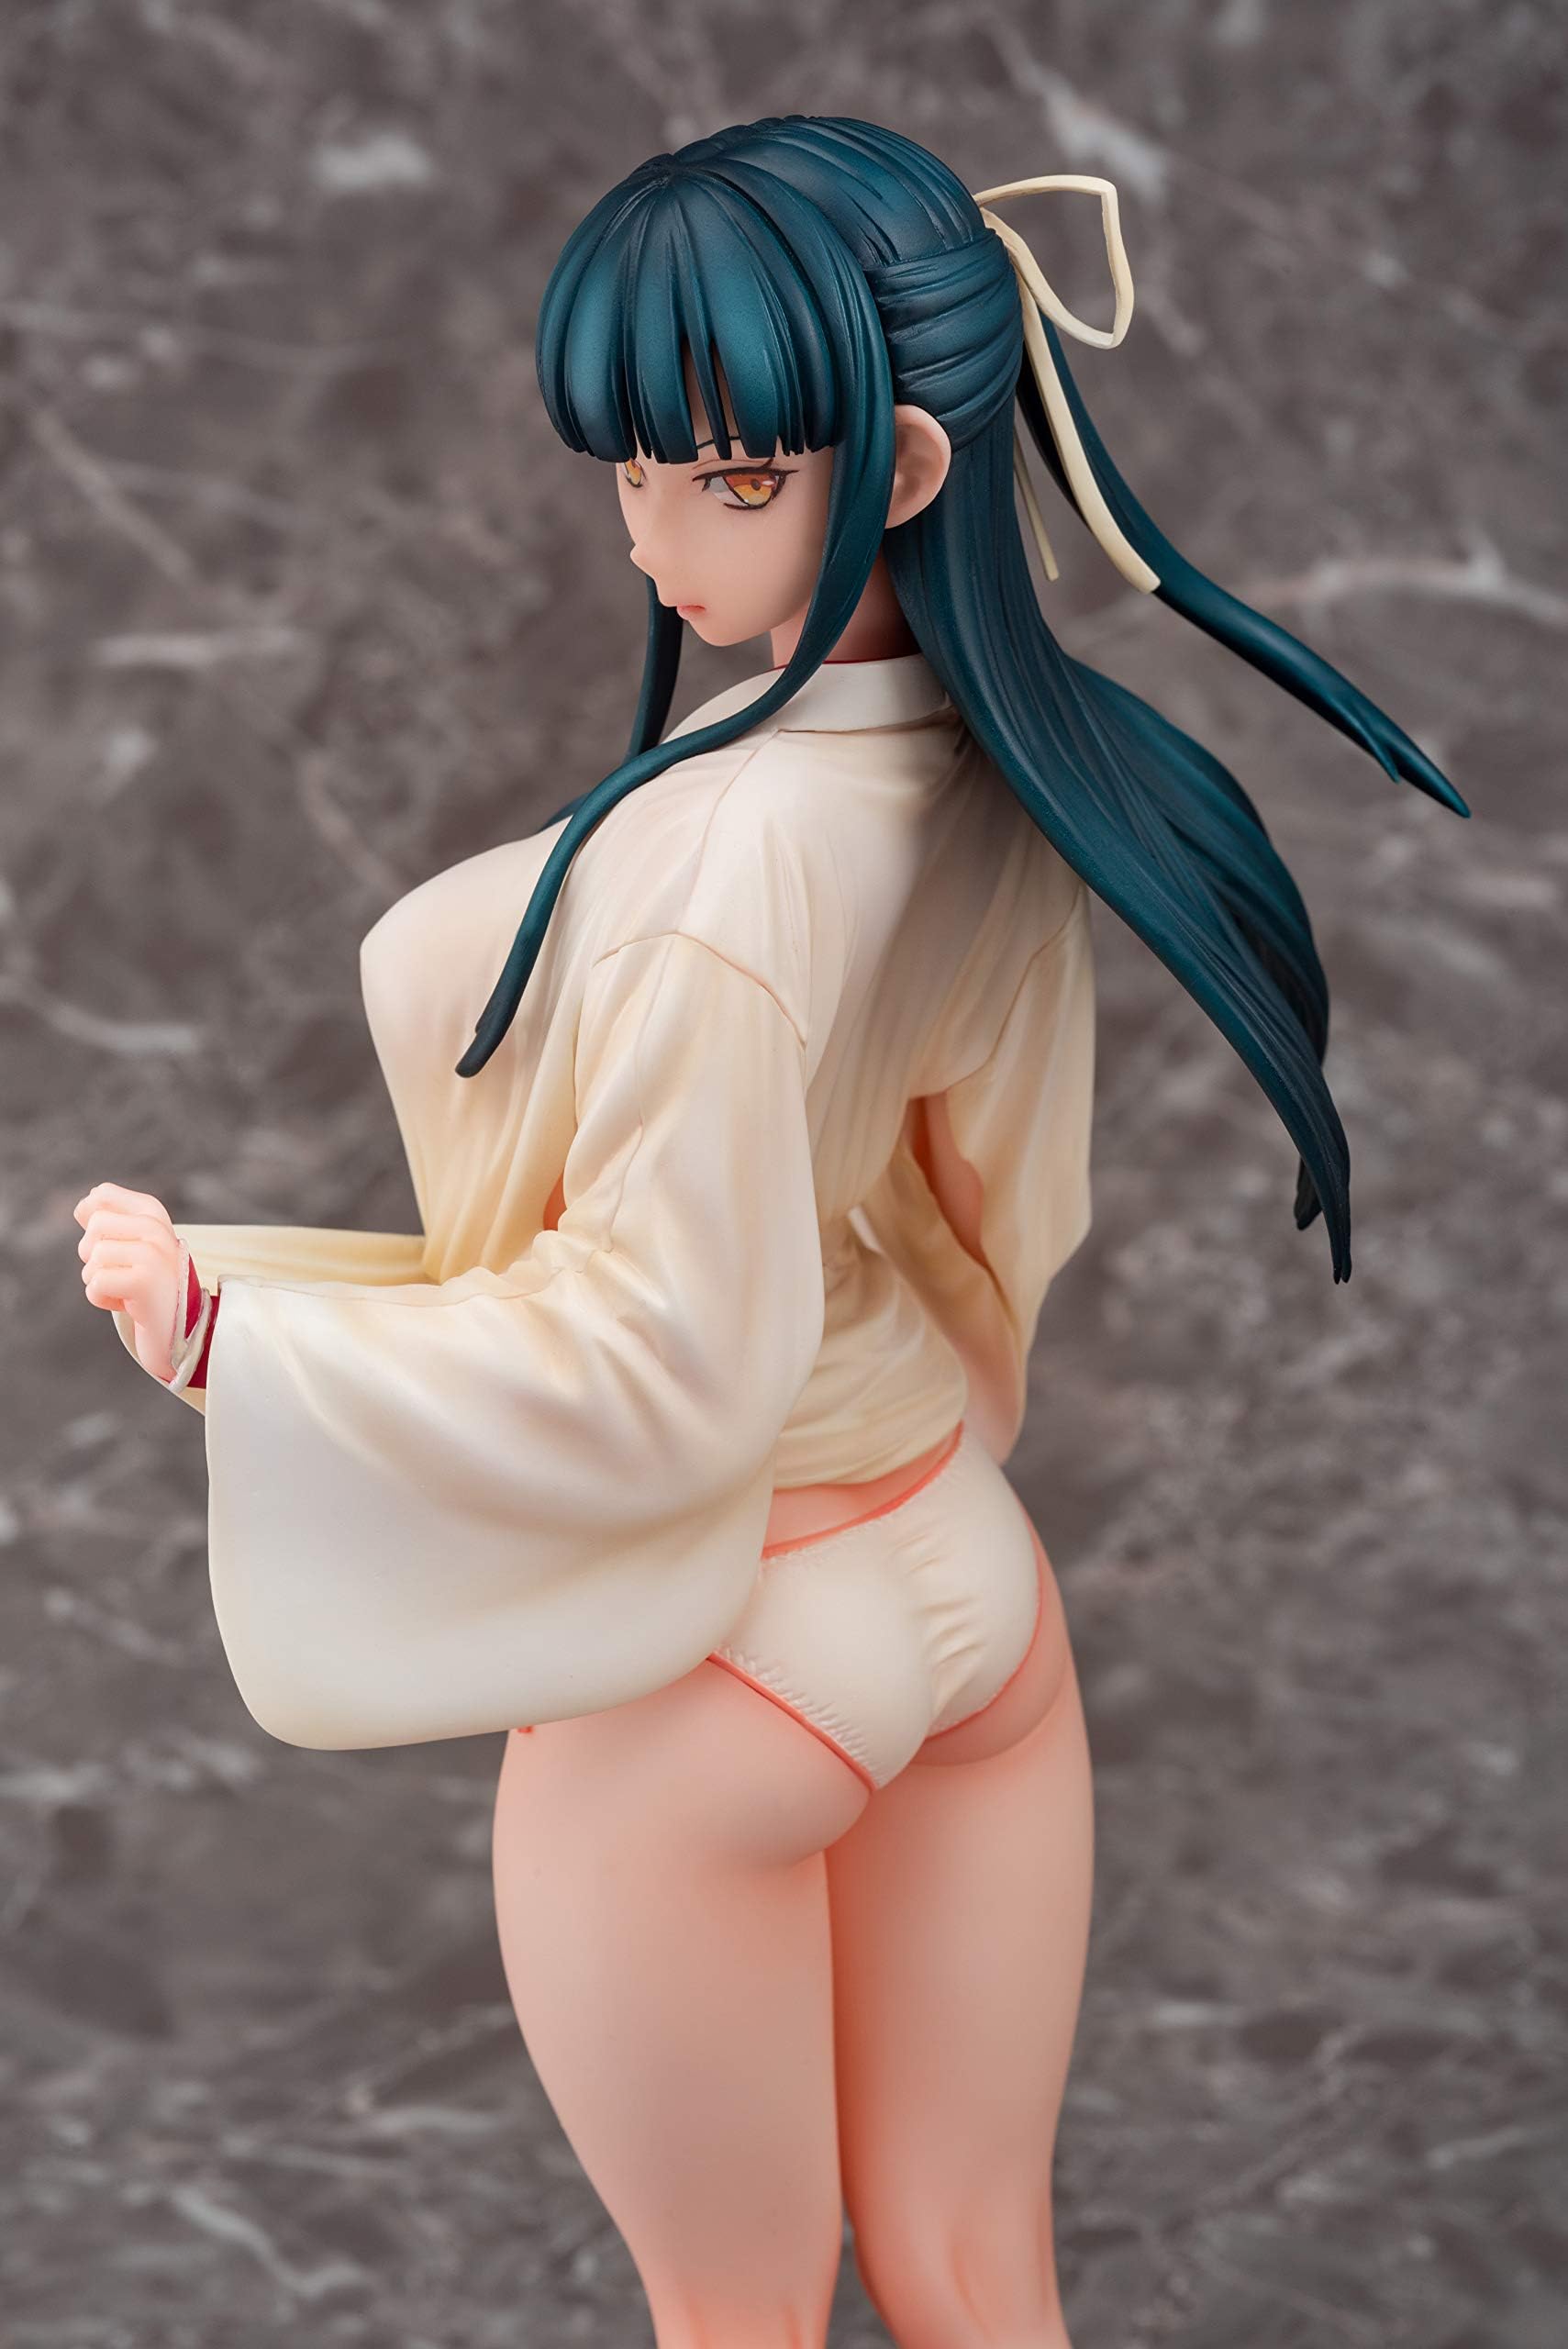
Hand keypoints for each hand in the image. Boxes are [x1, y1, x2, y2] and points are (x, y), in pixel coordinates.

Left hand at [74, 1182, 186, 1380]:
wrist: (180, 1328)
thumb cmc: (151, 1285)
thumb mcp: (133, 1246)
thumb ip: (110, 1221)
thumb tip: (84, 1203)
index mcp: (154, 1215)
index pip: (102, 1194)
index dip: (94, 1224)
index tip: (118, 1246)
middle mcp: (158, 1229)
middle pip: (95, 1225)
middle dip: (94, 1255)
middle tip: (121, 1272)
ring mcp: (153, 1254)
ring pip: (93, 1256)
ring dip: (98, 1280)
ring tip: (126, 1289)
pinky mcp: (144, 1281)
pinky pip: (96, 1283)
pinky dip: (102, 1298)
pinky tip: (126, 1303)